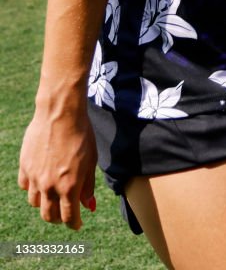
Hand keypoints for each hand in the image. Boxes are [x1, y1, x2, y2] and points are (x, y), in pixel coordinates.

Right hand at [18, 110, 97, 230]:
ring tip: (53, 194)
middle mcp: (50, 186)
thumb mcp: (91, 160)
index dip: (74, 223)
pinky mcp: (24, 166)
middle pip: (49, 215)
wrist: (60, 112)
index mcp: (69, 186)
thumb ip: (88, 185)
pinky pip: (25, 186)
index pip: (69, 217)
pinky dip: (32, 187)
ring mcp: (34, 177)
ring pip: (35, 203)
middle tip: (65, 211)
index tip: (77, 223)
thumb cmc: (81, 134)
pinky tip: (40, 179)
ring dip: (44, 203)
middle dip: (58, 217)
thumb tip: (88, 205)